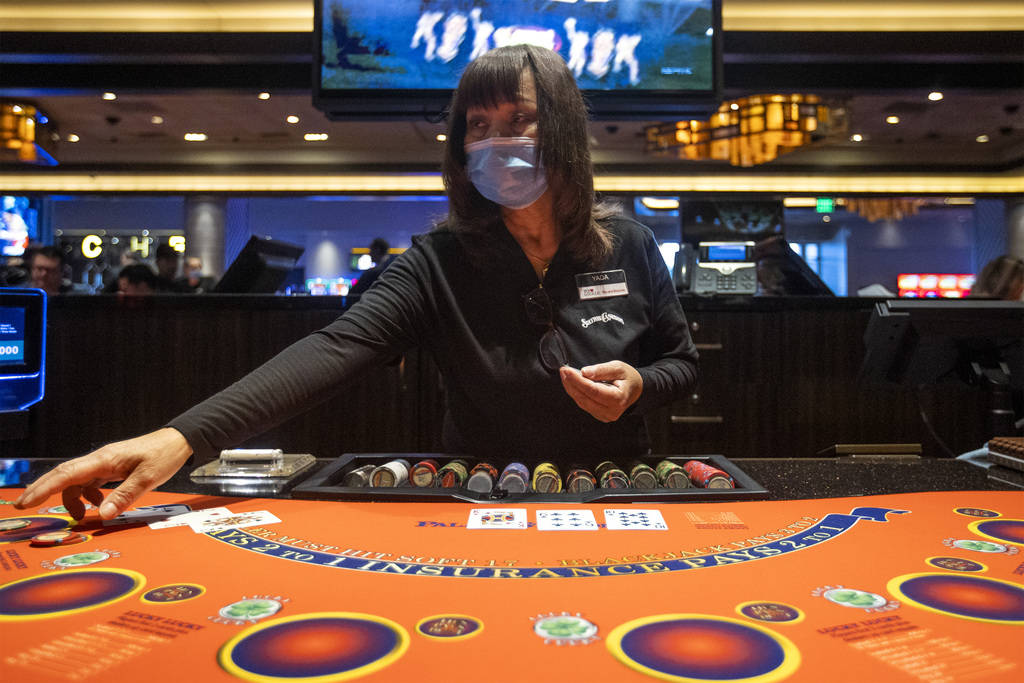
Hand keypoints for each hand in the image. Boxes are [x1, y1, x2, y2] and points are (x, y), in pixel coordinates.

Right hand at [13, 428, 192, 519]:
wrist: (178, 441)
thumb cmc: (164, 455)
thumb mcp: (148, 478)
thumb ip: (124, 496)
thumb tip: (103, 515)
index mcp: (104, 459)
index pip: (66, 474)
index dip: (44, 488)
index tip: (26, 501)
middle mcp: (100, 459)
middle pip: (63, 475)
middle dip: (42, 490)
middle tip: (24, 506)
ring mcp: (105, 463)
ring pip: (77, 481)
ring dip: (73, 498)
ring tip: (82, 516)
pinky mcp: (112, 468)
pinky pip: (91, 482)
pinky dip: (89, 495)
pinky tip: (100, 505)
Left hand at [559, 361, 642, 422]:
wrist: (635, 390)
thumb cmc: (627, 378)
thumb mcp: (618, 368)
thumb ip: (602, 370)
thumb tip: (584, 372)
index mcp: (618, 399)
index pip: (593, 390)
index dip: (578, 381)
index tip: (567, 370)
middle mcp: (612, 411)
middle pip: (585, 398)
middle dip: (571, 384)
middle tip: (563, 370)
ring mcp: (605, 416)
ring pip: (582, 402)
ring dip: (571, 389)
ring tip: (565, 375)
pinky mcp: (600, 415)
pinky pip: (584, 405)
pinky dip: (577, 394)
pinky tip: (572, 383)